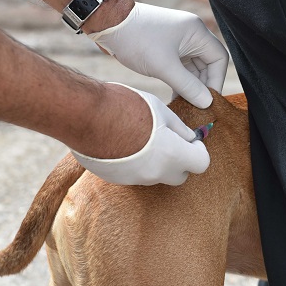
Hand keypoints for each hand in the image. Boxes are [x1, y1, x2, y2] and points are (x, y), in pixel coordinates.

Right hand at [71, 84, 208, 185]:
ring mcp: (135, 179)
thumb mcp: (161, 110)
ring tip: (142, 138)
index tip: (190, 140)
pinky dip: (136, 164)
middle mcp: (156, 173)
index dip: (198, 150)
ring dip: (156, 162)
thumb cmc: (125, 106)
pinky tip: (124, 144)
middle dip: (180, 161)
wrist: (83, 115)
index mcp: (173, 155)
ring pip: (156, 175)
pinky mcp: (116, 179)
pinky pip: (135, 175)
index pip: (201, 163)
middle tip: (169, 140)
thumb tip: (190, 137)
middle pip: (180, 175)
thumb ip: (179, 129)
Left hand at [88, 3, 228, 107]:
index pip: (219, 59)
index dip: (216, 81)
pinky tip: (174, 99)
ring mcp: (179, 41)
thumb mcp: (163, 66)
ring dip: (190, 87)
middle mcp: (192, 35)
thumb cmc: (136, 39)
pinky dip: (180, 83)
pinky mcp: (168, 48)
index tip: (208, 101)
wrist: (107, 23)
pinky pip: (181, 68)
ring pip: (193, 69)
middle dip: (202, 87)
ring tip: (185, 107)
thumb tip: (207, 103)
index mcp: (197, 32)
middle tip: (196, 108)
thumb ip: (187, 86)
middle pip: (208, 65)